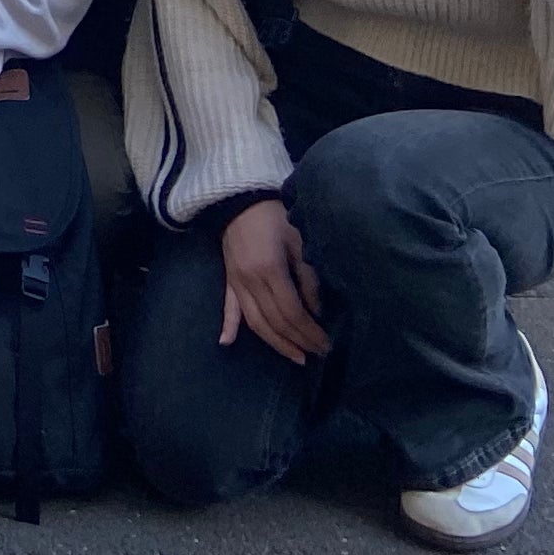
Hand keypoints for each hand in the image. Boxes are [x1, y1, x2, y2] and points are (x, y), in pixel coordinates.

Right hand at [216, 197, 329, 364]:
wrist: (240, 197)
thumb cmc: (275, 216)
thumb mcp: (299, 242)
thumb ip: (308, 278)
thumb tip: (317, 311)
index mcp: (270, 270)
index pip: (292, 312)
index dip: (310, 332)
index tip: (326, 344)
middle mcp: (250, 282)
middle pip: (275, 322)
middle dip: (298, 341)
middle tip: (318, 353)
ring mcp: (236, 282)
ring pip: (254, 322)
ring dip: (275, 343)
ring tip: (295, 357)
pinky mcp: (228, 279)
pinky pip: (228, 306)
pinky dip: (228, 326)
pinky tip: (227, 343)